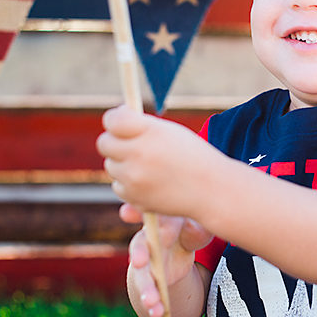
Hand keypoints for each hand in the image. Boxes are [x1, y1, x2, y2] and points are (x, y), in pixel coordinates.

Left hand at [97, 106, 221, 218]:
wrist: (212, 189)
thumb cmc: (193, 155)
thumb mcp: (171, 132)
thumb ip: (141, 125)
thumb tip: (113, 121)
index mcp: (150, 131)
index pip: (113, 120)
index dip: (114, 118)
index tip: (121, 119)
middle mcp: (139, 154)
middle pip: (104, 143)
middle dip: (114, 141)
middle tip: (129, 142)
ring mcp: (134, 178)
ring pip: (110, 165)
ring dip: (123, 163)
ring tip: (148, 164)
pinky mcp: (134, 197)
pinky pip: (118, 185)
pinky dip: (129, 183)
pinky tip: (150, 181)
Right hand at [120, 203, 212, 316]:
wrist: (183, 246)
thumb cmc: (190, 229)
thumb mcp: (199, 228)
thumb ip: (196, 229)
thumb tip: (192, 228)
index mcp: (159, 220)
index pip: (144, 213)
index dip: (133, 212)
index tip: (125, 213)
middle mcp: (147, 240)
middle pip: (140, 246)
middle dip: (139, 253)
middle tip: (139, 262)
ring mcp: (146, 261)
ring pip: (142, 275)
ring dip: (146, 288)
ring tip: (151, 301)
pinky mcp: (150, 279)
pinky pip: (149, 291)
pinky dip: (153, 303)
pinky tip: (158, 314)